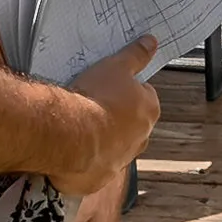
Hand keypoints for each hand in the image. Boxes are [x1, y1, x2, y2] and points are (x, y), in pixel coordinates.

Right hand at [52, 36, 159, 198]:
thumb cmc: (95, 99)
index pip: (145, 96)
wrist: (70, 136)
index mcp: (149, 111)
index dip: (126, 90)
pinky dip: (84, 161)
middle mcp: (141, 139)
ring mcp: (120, 161)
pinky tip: (70, 149)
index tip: (110, 87)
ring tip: (78, 127)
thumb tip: (151, 42)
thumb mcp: (115, 66)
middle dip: (115, 117)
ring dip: (100, 140)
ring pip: (113, 147)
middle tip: (92, 106)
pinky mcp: (99, 179)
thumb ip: (135, 55)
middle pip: (131, 124)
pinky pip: (93, 168)